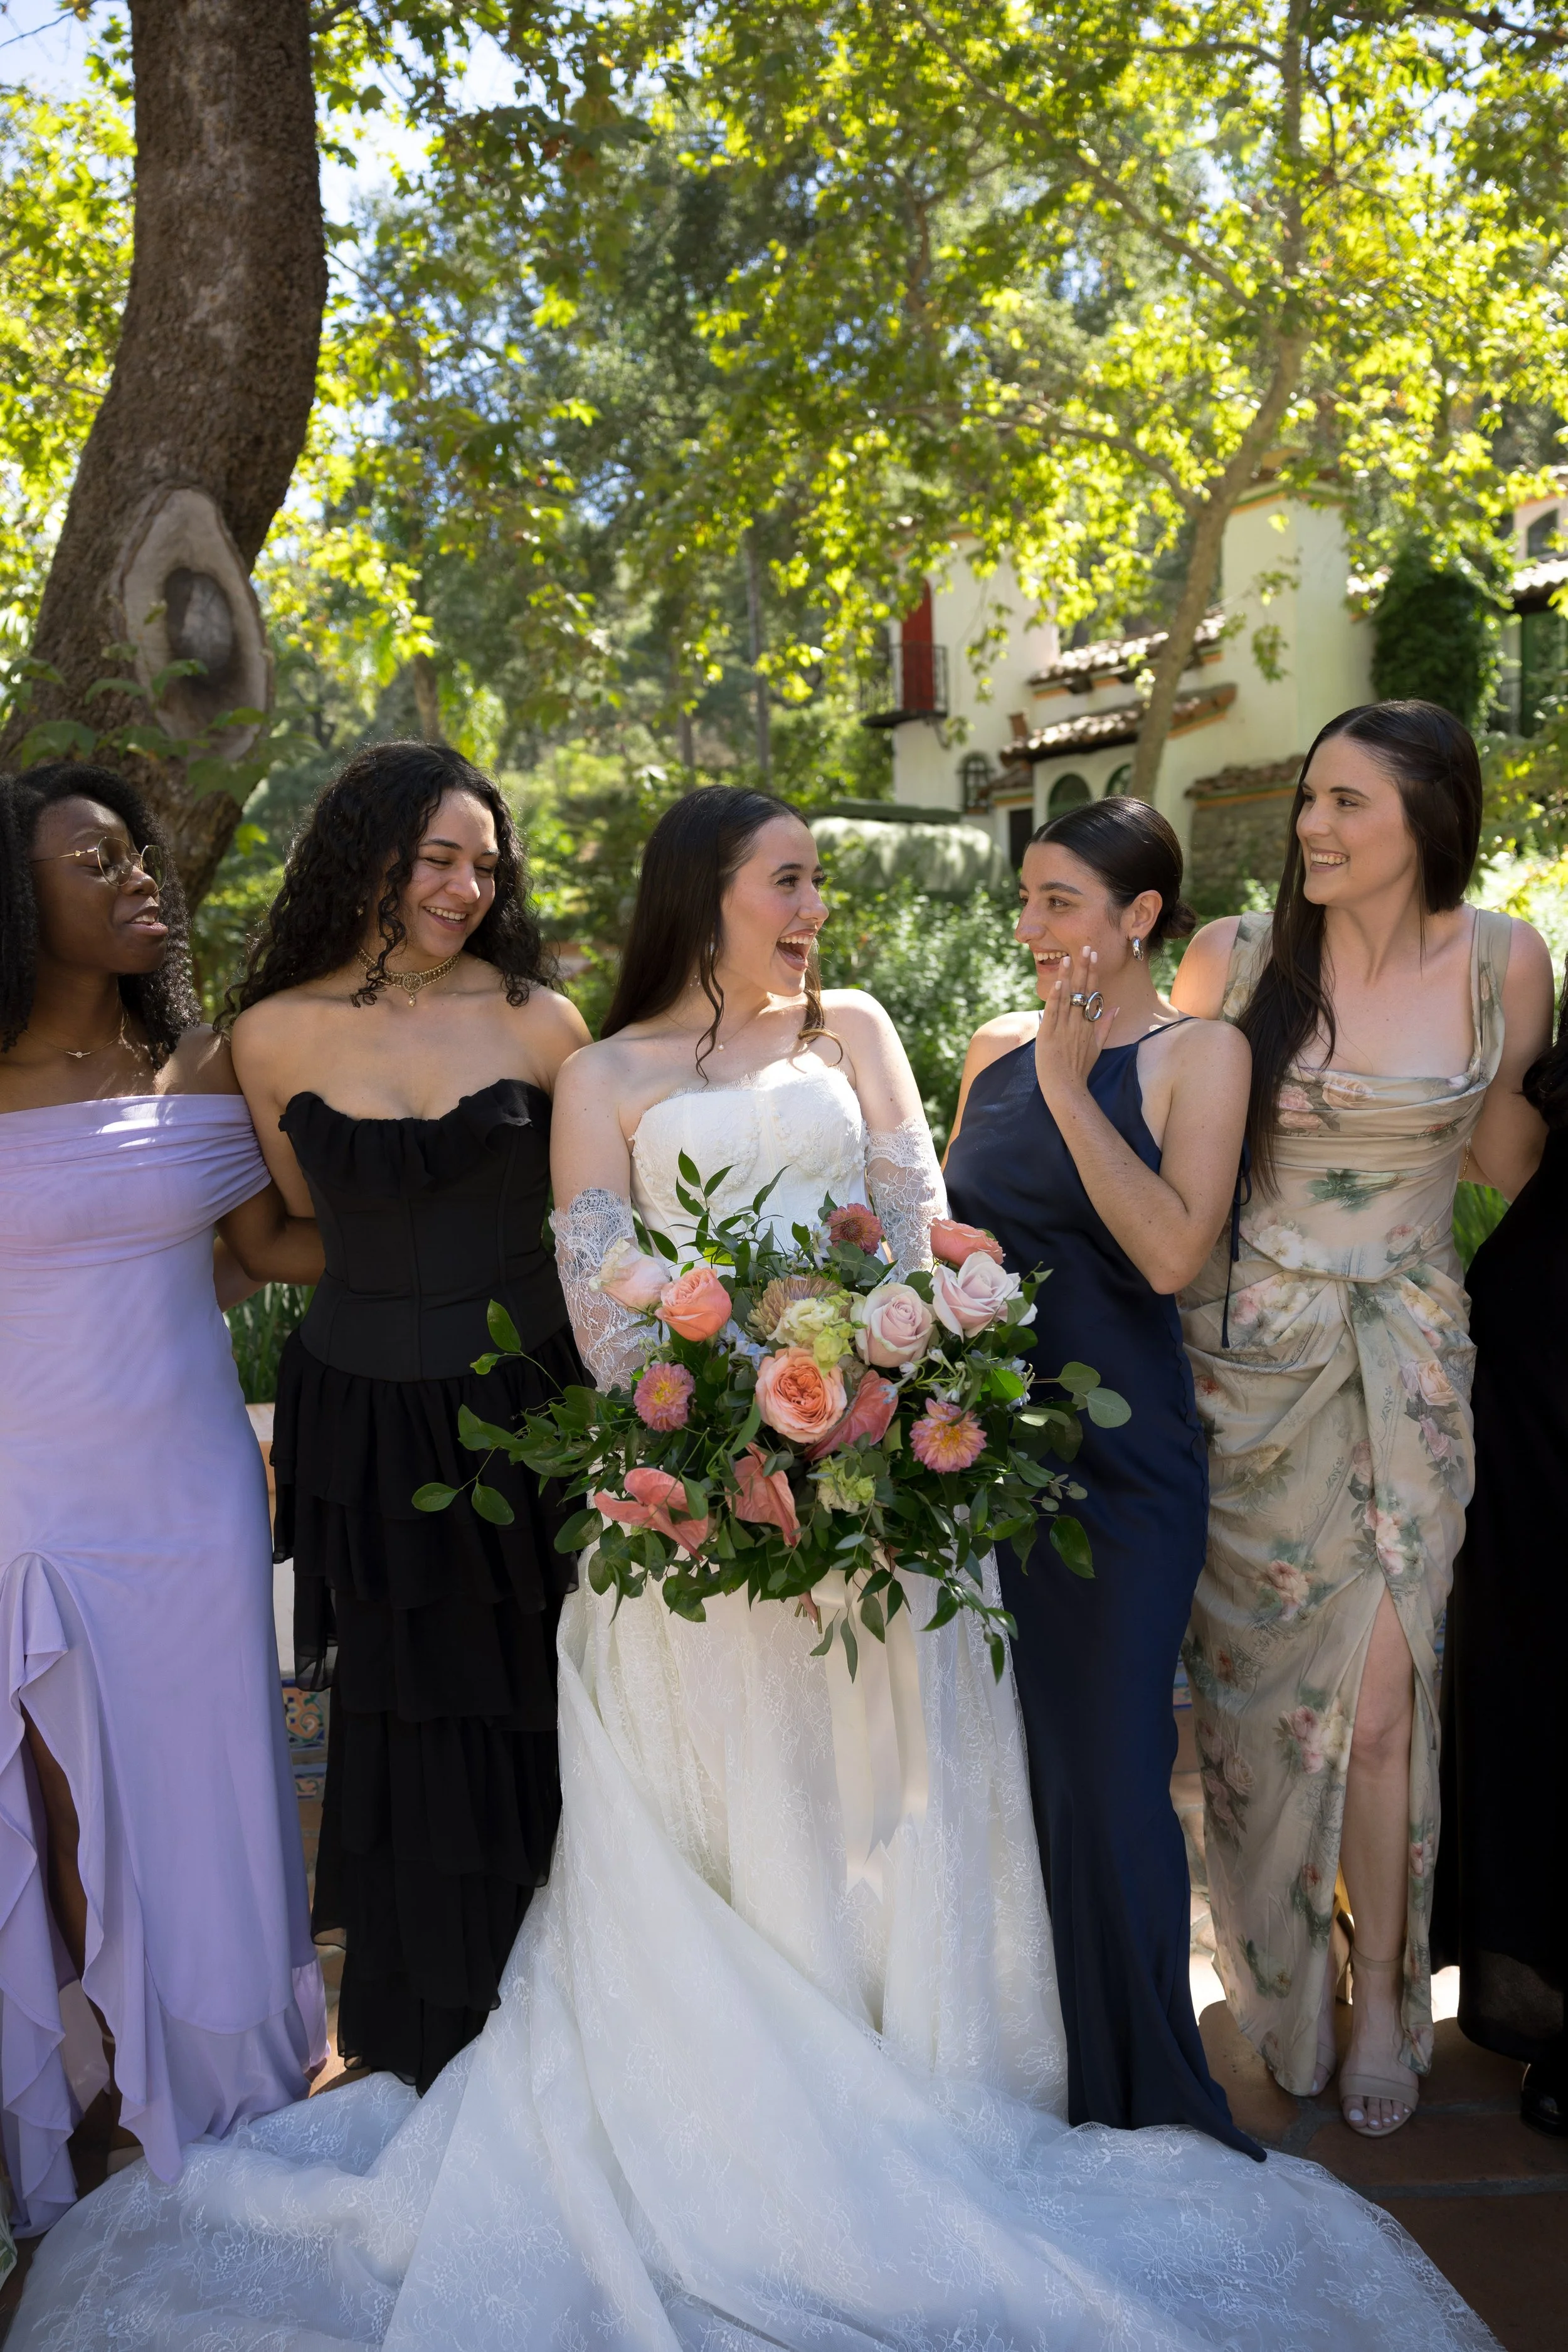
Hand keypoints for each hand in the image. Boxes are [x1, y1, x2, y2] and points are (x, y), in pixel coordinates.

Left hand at [1034, 944, 1113, 1105]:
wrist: (1066, 1087)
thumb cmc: (1080, 1069)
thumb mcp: (1097, 1046)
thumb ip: (1105, 1025)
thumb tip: (1115, 1007)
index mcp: (1089, 1024)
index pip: (1092, 993)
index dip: (1092, 973)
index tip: (1093, 956)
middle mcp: (1078, 1023)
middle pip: (1082, 991)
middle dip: (1084, 968)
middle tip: (1086, 947)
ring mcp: (1064, 1029)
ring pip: (1067, 998)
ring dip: (1068, 977)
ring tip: (1068, 957)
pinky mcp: (1049, 1035)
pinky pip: (1054, 1013)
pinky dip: (1057, 997)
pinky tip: (1059, 983)